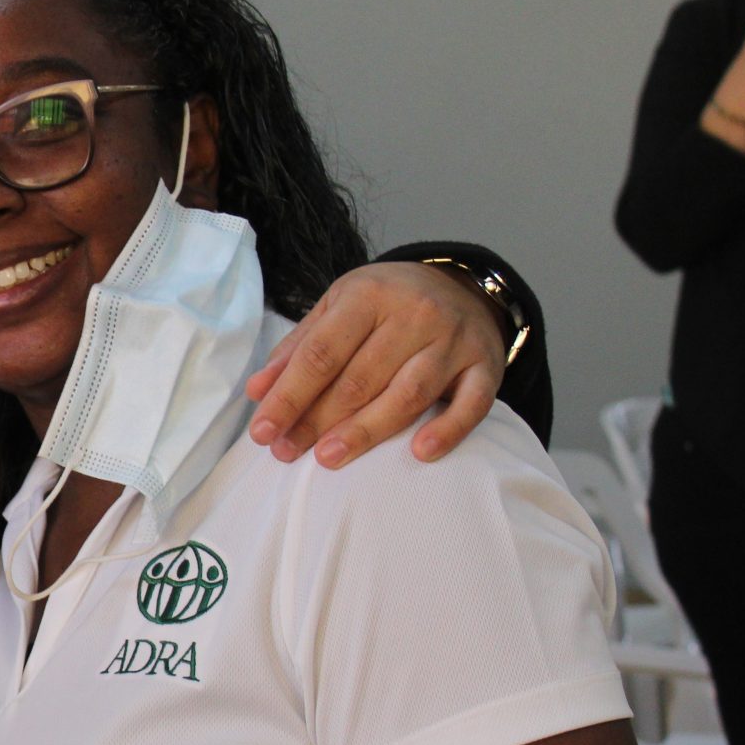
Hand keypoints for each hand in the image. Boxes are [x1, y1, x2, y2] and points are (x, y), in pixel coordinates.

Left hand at [243, 262, 507, 466]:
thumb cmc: (387, 304)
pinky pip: (472, 403)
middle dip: (317, 420)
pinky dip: (448, 429)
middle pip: (360, 378)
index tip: (263, 432)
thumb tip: (257, 392)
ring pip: (408, 394)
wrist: (461, 285)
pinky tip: (421, 453)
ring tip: (329, 459)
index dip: (289, 396)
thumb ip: (298, 348)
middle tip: (286, 453)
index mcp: (369, 295)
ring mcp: (454, 340)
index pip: (321, 353)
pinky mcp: (486, 365)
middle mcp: (415, 313)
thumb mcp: (338, 308)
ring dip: (367, 431)